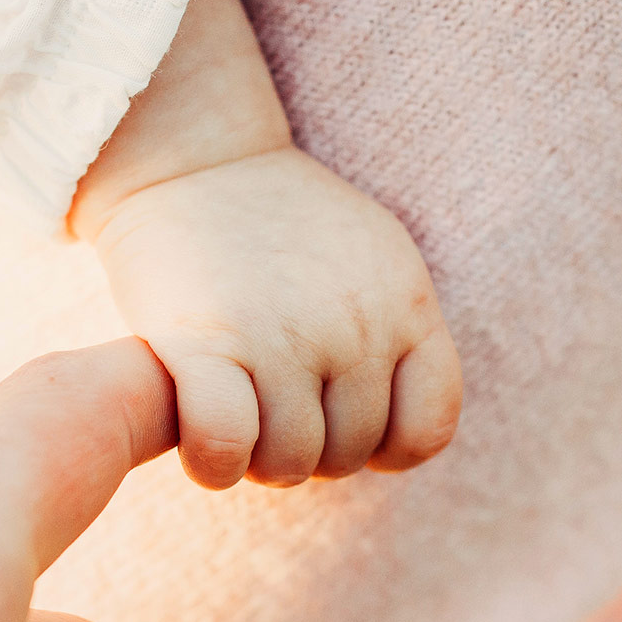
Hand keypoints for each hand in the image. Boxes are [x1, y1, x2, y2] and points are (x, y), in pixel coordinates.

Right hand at [72, 0, 461, 489]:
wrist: (195, 157)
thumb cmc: (280, 220)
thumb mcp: (372, 259)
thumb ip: (399, 334)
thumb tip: (396, 440)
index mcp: (406, 303)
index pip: (426, 429)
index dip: (385, 448)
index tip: (339, 422)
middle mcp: (357, 324)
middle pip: (349, 453)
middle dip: (307, 451)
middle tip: (268, 413)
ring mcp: (283, 335)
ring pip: (290, 462)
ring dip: (257, 461)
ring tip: (237, 419)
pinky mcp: (205, 341)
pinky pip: (224, 446)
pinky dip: (214, 464)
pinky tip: (201, 445)